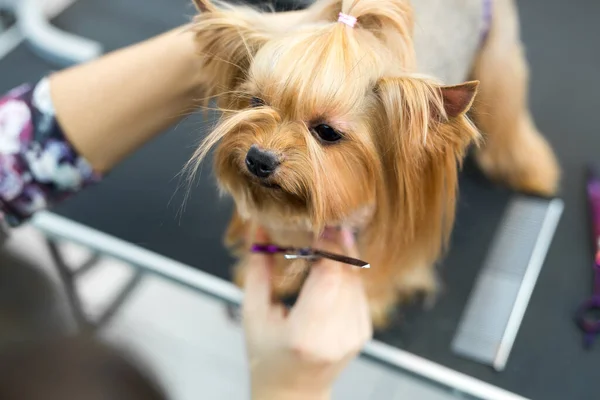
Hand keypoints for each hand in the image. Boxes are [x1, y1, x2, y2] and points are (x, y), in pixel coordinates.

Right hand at [242, 228, 372, 399]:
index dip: (328, 244)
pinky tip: (331, 266)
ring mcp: (355, 336)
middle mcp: (336, 336)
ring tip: (323, 241)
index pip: (330, 275)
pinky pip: (359, 290)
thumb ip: (258, 268)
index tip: (317, 223)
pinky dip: (347, 273)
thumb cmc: (266, 354)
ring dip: (343, 256)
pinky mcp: (363, 332)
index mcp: (305, 334)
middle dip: (336, 244)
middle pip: (347, 273)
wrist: (292, 392)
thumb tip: (259, 226)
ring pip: (357, 278)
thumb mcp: (253, 313)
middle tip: (320, 224)